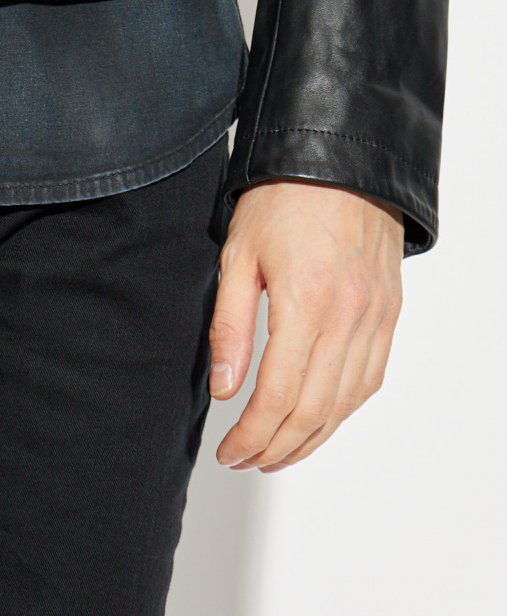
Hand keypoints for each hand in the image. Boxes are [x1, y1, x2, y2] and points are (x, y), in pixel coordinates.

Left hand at [208, 178, 402, 471]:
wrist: (339, 156)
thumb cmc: (282, 196)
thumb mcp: (238, 252)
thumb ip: (230, 324)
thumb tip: (226, 388)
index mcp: (306, 303)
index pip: (279, 396)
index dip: (252, 434)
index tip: (229, 451)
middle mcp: (348, 318)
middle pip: (315, 411)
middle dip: (277, 446)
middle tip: (246, 459)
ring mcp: (375, 317)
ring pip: (346, 404)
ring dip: (311, 438)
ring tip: (277, 451)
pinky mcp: (389, 312)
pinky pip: (370, 378)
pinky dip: (343, 409)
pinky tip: (318, 417)